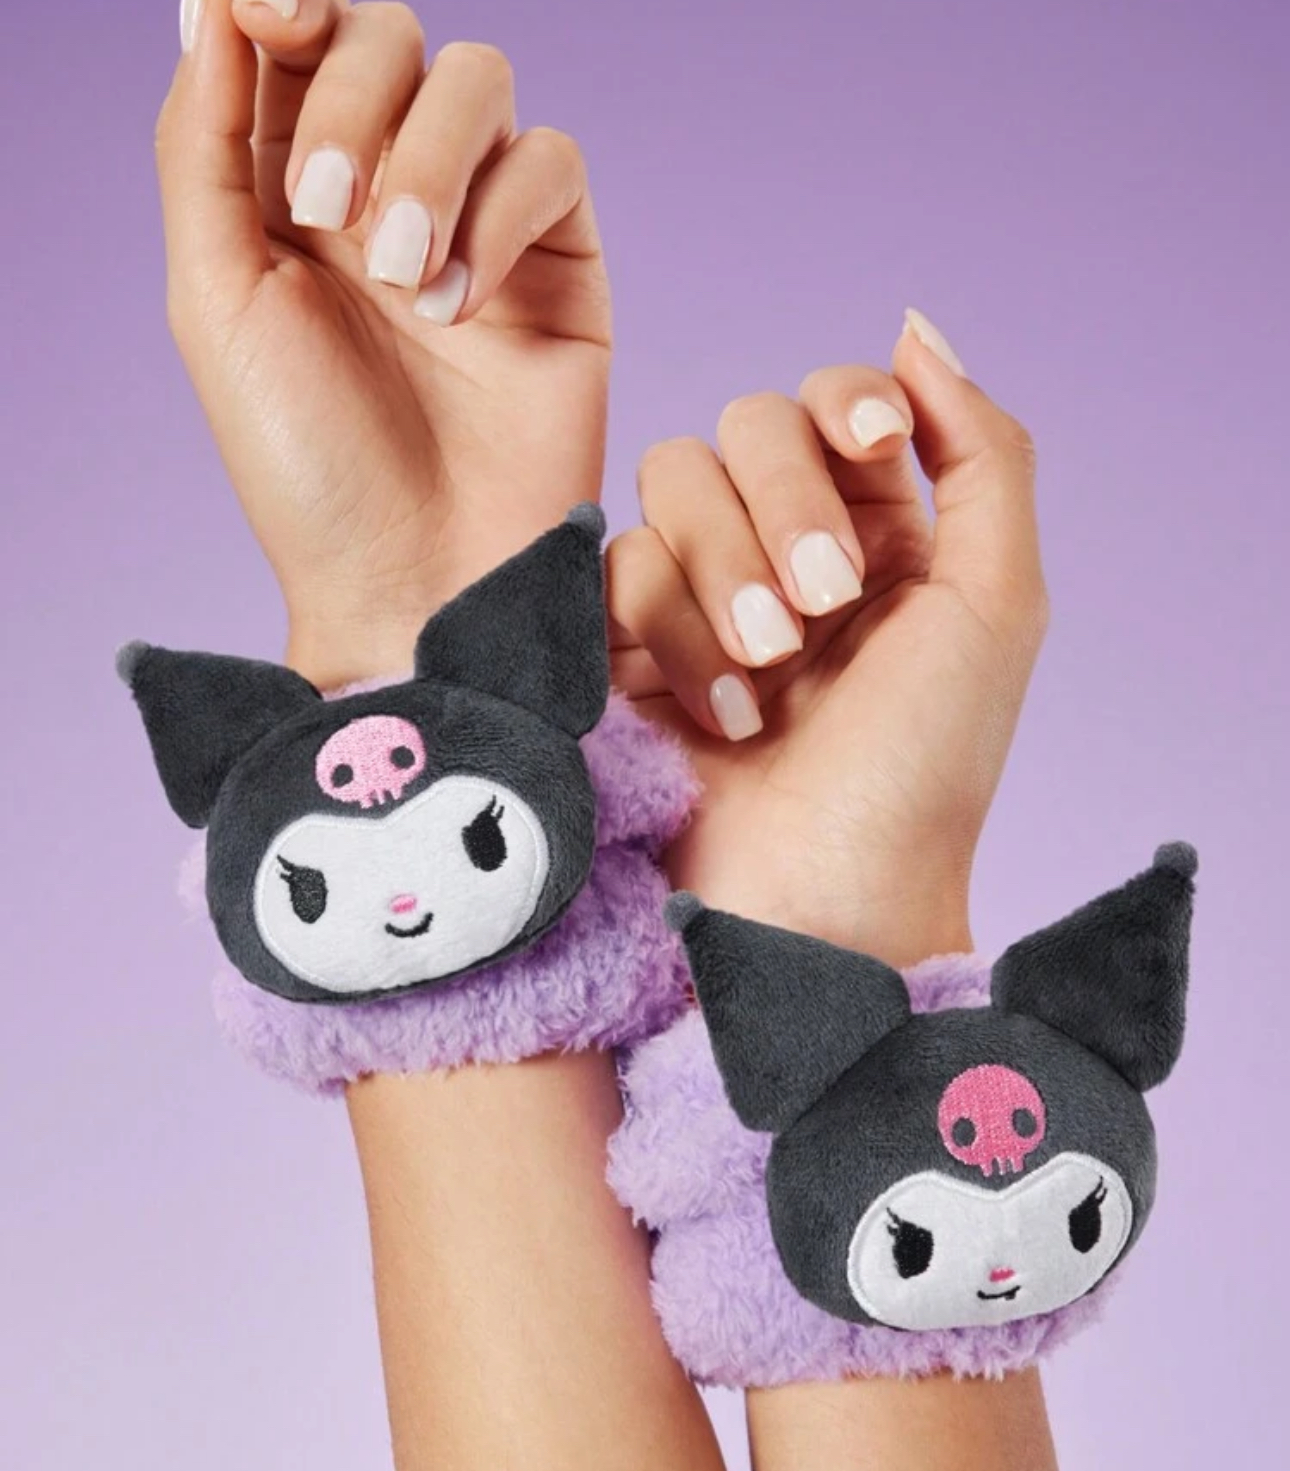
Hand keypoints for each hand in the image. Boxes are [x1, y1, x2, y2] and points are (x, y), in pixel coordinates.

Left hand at [159, 1, 610, 684]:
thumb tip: (217, 7)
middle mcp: (387, 191)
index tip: (267, 9)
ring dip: (429, 161)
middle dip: (355, 99)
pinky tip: (465, 311)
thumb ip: (204, 146)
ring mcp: (480, 224)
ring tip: (404, 278)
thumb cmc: (308, 467)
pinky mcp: (561, 268)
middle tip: (328, 209)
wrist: (416, 581)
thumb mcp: (217, 301)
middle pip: (389, 36)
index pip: (298, 38)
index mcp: (288, 192)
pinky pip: (553, 165)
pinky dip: (504, 216)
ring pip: (478, 82)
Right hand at [608, 311, 1047, 963]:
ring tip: (767, 679)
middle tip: (821, 613)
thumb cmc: (923, 770)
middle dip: (783, 509)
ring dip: (725, 575)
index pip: (832, 403)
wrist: (822, 904)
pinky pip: (617, 565)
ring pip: (670, 482)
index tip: (875, 447)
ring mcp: (700, 596)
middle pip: (744, 424)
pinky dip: (669, 633)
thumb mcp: (996, 605)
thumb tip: (913, 327)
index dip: (844, 407)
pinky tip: (714, 717)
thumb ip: (981, 453)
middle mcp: (784, 551)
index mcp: (879, 535)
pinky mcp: (623, 644)